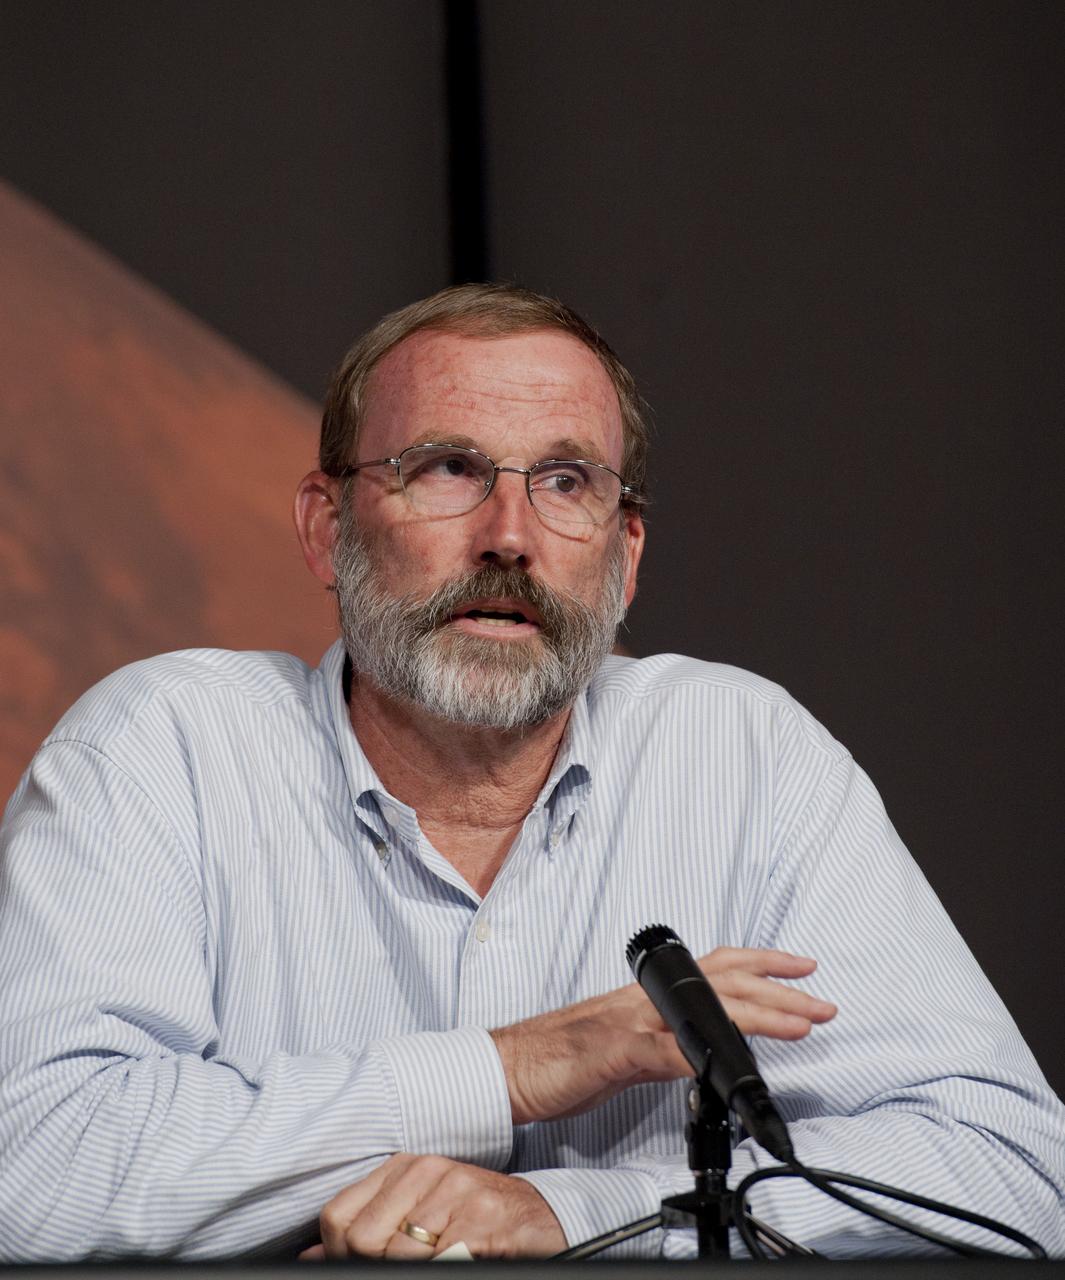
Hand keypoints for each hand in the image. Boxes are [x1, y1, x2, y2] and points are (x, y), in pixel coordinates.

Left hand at [300, 1153, 564, 1258]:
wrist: (538, 1217)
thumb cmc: (475, 1217)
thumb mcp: (420, 1210)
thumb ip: (369, 1225)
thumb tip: (311, 1254)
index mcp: (404, 1167)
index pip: (338, 1216)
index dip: (339, 1253)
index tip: (359, 1264)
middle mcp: (428, 1171)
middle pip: (360, 1239)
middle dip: (371, 1265)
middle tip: (400, 1266)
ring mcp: (456, 1194)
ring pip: (397, 1256)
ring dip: (412, 1267)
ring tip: (434, 1259)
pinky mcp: (481, 1221)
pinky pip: (436, 1261)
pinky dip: (442, 1266)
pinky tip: (455, 1259)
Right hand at [492, 947, 835, 1125]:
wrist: (513, 1065)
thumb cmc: (566, 1056)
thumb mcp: (629, 1046)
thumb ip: (668, 1042)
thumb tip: (708, 1051)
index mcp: (651, 995)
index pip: (717, 967)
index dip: (764, 963)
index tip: (806, 967)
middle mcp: (646, 999)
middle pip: (723, 985)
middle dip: (780, 993)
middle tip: (823, 1004)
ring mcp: (630, 1022)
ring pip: (703, 1012)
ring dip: (757, 1017)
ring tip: (799, 1025)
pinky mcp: (612, 1052)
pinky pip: (660, 1051)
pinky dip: (694, 1055)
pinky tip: (723, 1066)